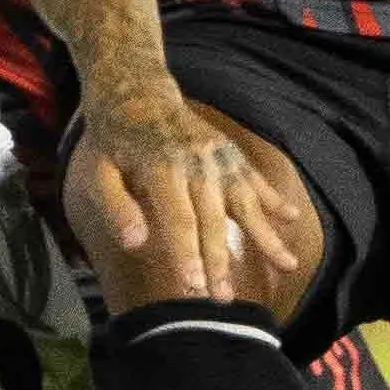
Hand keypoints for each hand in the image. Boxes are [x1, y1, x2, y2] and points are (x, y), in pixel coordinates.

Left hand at [64, 91, 301, 313]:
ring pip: (244, 201)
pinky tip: (289, 219)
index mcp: (161, 167)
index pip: (177, 217)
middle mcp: (195, 162)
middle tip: (221, 300)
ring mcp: (217, 157)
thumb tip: (135, 243)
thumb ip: (116, 207)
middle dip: (218, 261)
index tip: (193, 285)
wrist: (137, 90)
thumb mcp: (99, 170)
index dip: (186, 253)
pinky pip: (254, 179)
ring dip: (264, 236)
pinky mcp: (229, 153)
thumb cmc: (114, 140)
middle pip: (211, 218)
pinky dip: (273, 199)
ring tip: (286, 266)